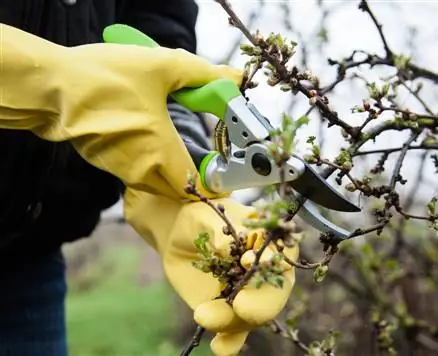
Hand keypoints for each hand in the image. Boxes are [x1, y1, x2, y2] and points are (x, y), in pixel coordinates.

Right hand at [0, 24, 241, 199]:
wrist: (52, 85)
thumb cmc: (105, 78)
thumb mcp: (161, 67)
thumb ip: (202, 74)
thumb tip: (233, 81)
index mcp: (160, 152)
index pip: (195, 187)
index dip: (212, 183)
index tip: (222, 173)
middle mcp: (141, 169)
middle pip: (177, 189)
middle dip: (192, 179)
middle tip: (203, 159)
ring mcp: (120, 169)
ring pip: (156, 182)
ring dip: (170, 171)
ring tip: (176, 144)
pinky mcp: (105, 162)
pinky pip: (136, 172)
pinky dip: (148, 163)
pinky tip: (147, 137)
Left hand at [124, 188, 298, 355]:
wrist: (176, 236)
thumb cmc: (198, 220)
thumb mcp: (208, 219)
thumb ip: (224, 236)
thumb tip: (240, 257)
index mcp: (269, 244)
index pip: (281, 256)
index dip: (270, 263)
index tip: (247, 261)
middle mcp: (265, 274)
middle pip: (274, 295)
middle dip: (261, 304)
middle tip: (240, 307)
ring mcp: (249, 296)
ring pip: (251, 317)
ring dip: (232, 321)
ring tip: (202, 313)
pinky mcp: (229, 312)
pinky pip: (235, 332)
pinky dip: (230, 342)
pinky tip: (219, 346)